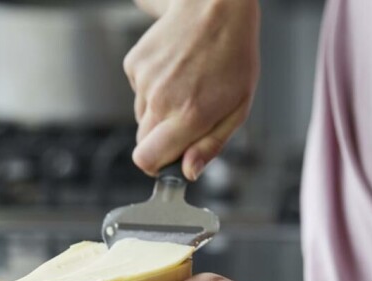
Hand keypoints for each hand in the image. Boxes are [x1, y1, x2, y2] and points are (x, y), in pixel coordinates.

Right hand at [124, 0, 259, 179]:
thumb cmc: (233, 57)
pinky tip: (174, 71)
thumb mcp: (237, 109)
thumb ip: (210, 146)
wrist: (215, 8)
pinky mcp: (134, 64)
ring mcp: (144, 81)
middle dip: (161, 141)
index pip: (146, 160)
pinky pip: (138, 92)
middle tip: (185, 122)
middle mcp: (161, 100)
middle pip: (142, 143)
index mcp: (188, 115)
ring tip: (185, 88)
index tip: (169, 162)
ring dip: (159, 112)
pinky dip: (153, 89)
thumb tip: (188, 172)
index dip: (157, 166)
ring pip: (141, 116)